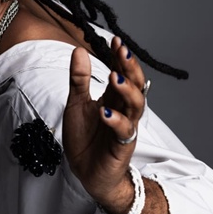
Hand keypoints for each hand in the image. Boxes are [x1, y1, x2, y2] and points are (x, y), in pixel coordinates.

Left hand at [63, 37, 169, 213]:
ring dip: (126, 90)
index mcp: (113, 98)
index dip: (120, 57)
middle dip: (130, 67)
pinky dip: (115, 120)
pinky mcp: (121, 146)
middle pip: (135, 84)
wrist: (86, 173)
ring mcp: (125, 127)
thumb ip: (79, 79)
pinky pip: (124, 131)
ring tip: (115, 78)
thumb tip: (78, 50)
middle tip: (122, 51)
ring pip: (135, 105)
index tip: (115, 40)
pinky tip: (105, 112)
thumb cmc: (85, 139)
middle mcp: (123, 110)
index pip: (121, 72)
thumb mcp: (76, 103)